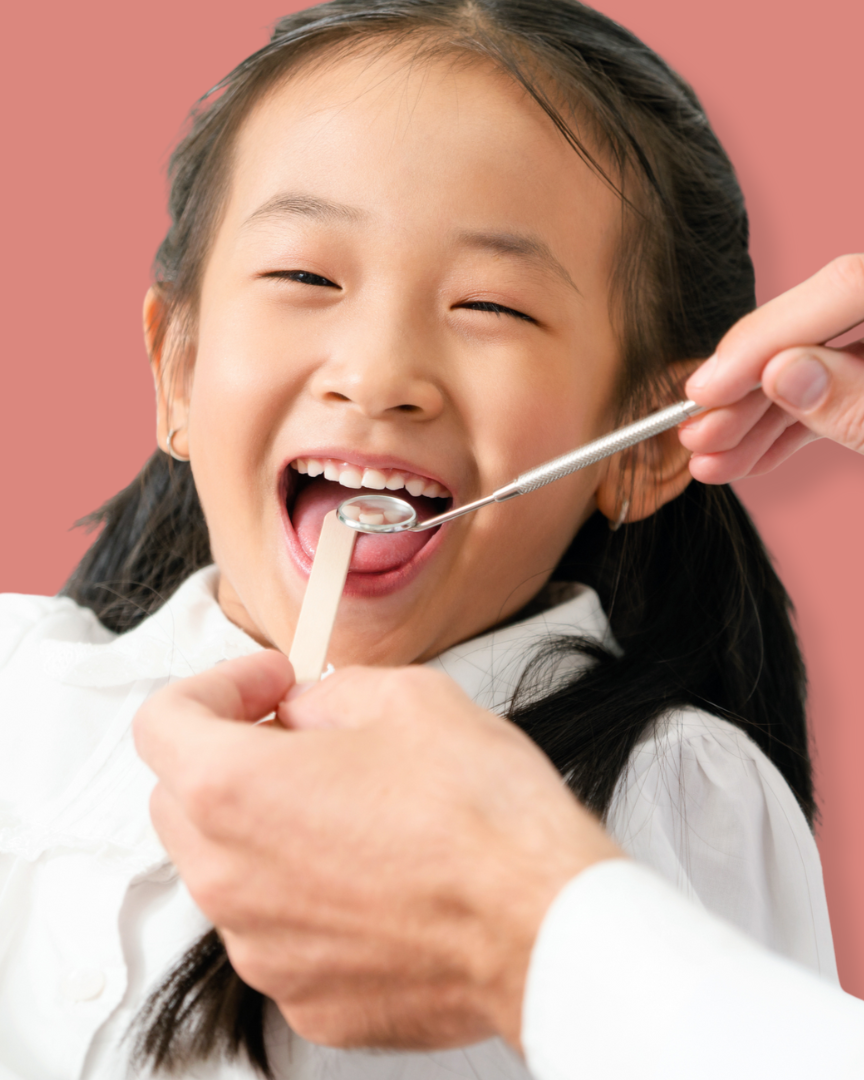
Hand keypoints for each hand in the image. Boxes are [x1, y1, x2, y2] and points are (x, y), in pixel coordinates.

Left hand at [133, 652, 620, 1050]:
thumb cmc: (482, 815)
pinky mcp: (304, 997)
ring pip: (228, 869)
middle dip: (231, 756)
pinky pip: (277, 930)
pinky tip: (375, 874)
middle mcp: (229, 879)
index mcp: (234, 791)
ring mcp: (262, 949)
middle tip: (302, 737)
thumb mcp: (405, 696)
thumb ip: (326, 694)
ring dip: (266, 828)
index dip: (215, 687)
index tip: (268, 688)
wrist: (543, 923)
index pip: (162, 722)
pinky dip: (304, 895)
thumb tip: (304, 712)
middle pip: (181, 798)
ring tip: (353, 809)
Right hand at [680, 254, 863, 481]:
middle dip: (749, 387)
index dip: (766, 335)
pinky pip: (832, 398)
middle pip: (815, 328)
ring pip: (817, 369)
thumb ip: (856, 400)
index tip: (709, 388)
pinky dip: (788, 431)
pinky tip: (746, 458)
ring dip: (755, 420)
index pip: (844, 287)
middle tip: (699, 431)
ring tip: (711, 460)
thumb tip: (781, 373)